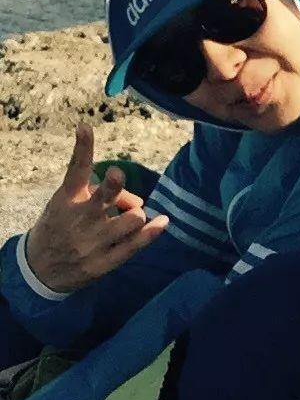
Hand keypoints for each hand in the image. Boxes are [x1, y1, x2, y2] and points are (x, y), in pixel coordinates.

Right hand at [25, 124, 168, 293]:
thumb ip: (101, 191)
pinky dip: (152, 232)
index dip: (83, 147)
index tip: (85, 127)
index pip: (76, 169)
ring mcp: (92, 242)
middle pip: (104, 195)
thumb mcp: (67, 204)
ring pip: (133, 218)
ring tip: (128, 219)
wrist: (38, 272)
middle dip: (113, 183)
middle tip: (115, 175)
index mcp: (68, 199)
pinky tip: (162, 222)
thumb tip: (140, 200)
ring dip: (136, 214)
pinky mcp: (103, 263)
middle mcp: (80, 218)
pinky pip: (135, 245)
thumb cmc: (60, 226)